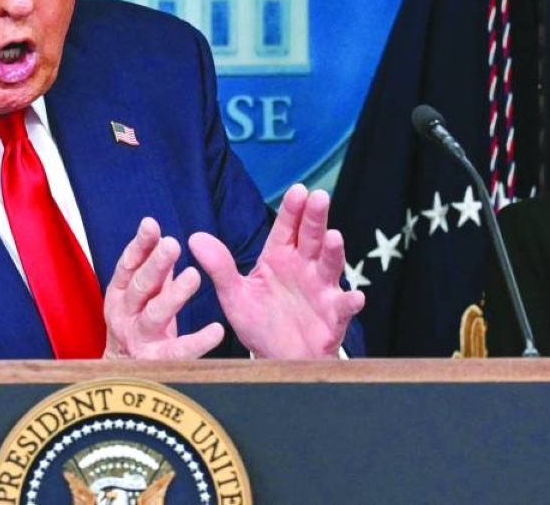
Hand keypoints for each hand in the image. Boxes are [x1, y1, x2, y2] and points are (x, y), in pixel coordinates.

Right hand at [102, 217, 224, 359]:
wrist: (122, 372)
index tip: (151, 224)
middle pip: (140, 286)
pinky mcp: (155, 362)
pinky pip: (178, 351)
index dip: (139, 245)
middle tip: (173, 244)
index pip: (129, 264)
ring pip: (155, 314)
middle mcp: (124, 314)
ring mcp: (138, 338)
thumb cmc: (139, 323)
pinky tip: (216, 330)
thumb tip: (165, 237)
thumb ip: (156, 270)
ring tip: (194, 276)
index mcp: (120, 293)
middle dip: (156, 264)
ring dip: (173, 294)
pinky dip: (197, 341)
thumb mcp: (144, 294)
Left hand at [190, 184, 364, 358]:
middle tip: (319, 197)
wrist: (277, 358)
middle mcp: (304, 267)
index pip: (286, 228)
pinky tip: (355, 297)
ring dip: (333, 252)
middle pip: (312, 237)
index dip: (292, 210)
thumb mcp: (234, 295)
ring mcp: (321, 290)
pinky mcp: (333, 317)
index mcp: (280, 257)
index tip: (298, 190)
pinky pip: (342, 308)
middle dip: (316, 218)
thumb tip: (195, 237)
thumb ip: (219, 267)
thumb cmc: (259, 321)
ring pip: (330, 266)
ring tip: (334, 237)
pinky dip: (350, 302)